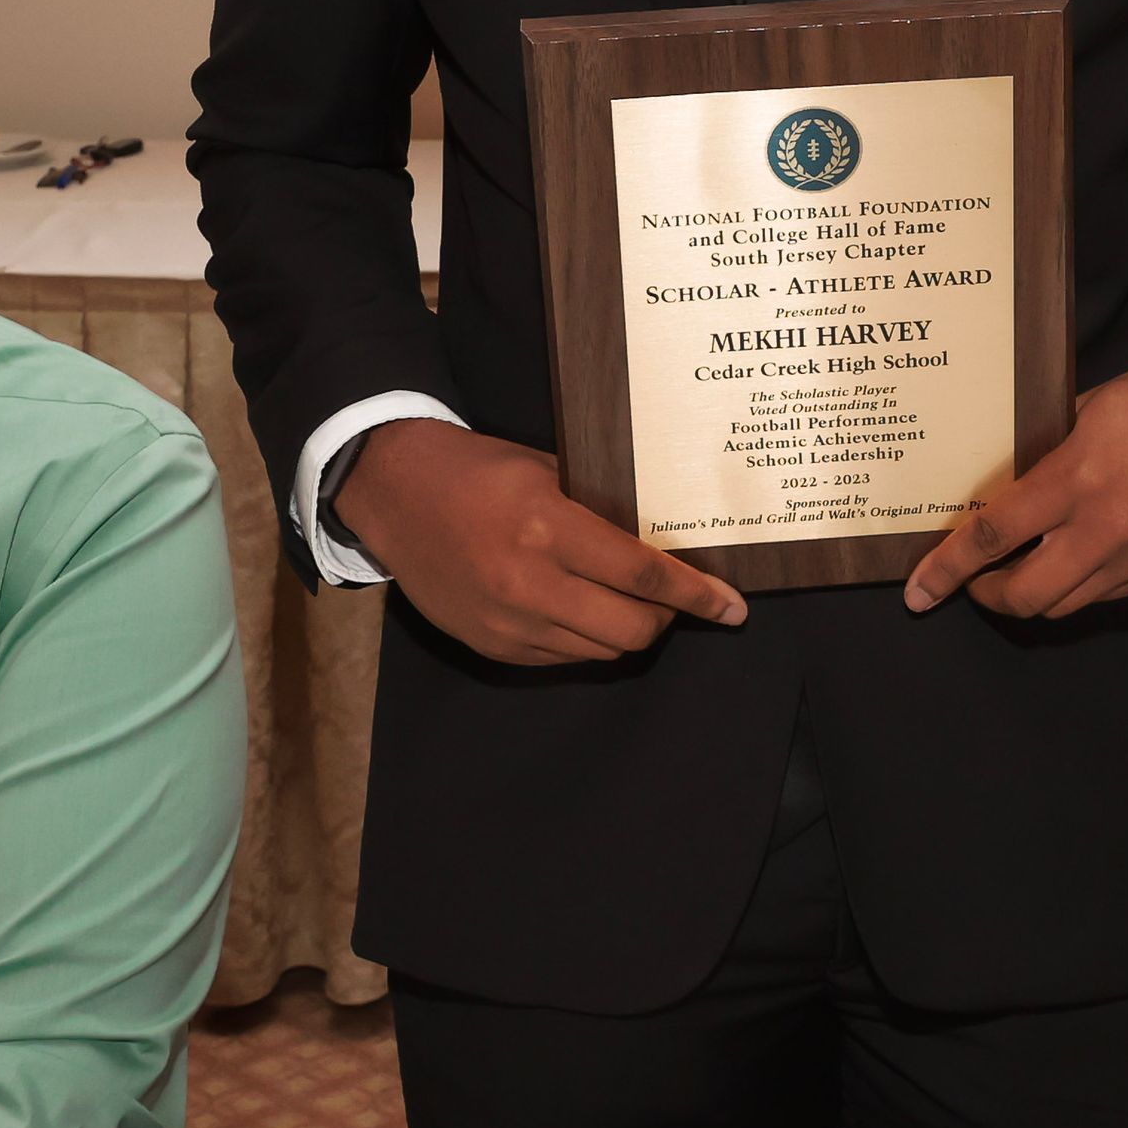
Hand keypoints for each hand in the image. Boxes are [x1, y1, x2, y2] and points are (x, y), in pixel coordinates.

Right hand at [339, 417, 747, 664]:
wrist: (395, 493)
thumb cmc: (477, 470)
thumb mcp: (546, 468)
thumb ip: (600, 506)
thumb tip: (661, 535)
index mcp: (548, 529)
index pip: (644, 575)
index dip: (696, 594)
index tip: (732, 607)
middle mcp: (529, 585)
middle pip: (632, 627)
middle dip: (667, 616)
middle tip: (673, 595)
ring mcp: (508, 624)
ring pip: (601, 650)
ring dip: (628, 629)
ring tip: (630, 601)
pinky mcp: (491, 646)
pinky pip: (562, 658)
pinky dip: (586, 639)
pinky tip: (584, 609)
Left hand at [903, 345, 1127, 619]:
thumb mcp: (1097, 405)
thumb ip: (1050, 446)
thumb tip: (1009, 475)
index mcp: (1080, 478)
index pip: (993, 537)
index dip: (946, 569)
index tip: (918, 590)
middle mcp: (1106, 530)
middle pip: (1025, 596)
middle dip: (986, 597)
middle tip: (971, 581)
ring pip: (1065, 606)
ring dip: (1032, 596)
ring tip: (1016, 572)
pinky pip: (1105, 596)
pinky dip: (1078, 586)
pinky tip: (1072, 558)